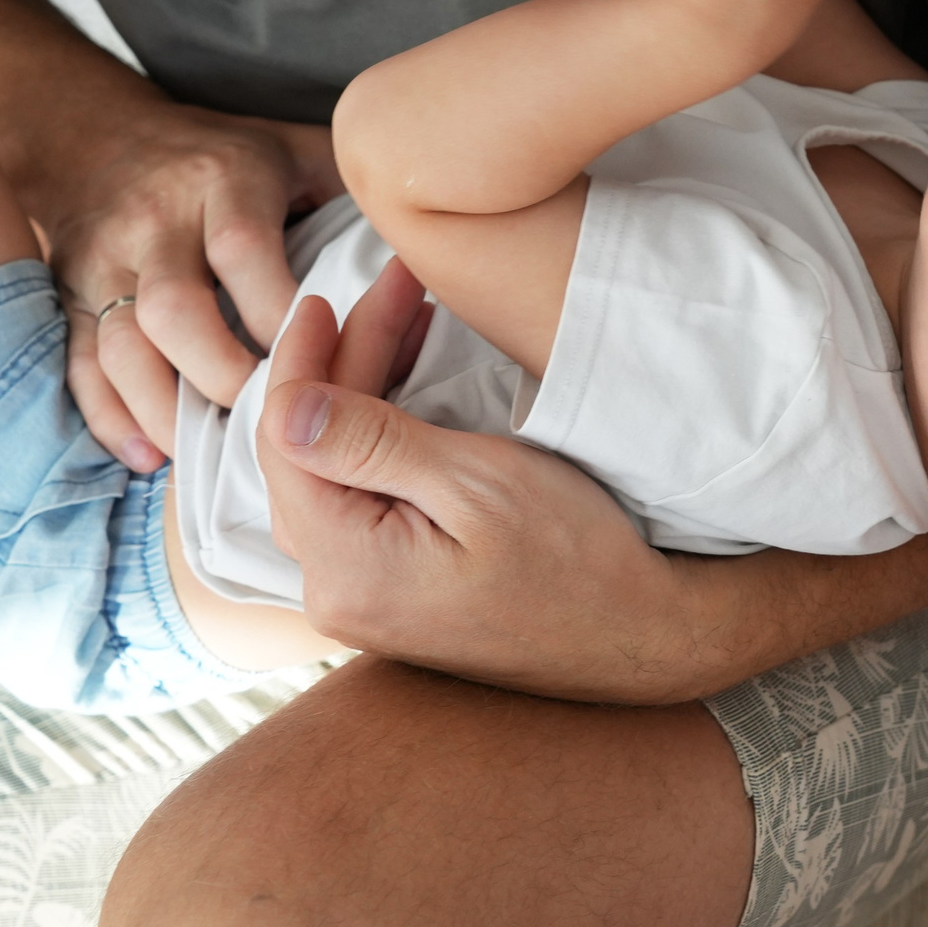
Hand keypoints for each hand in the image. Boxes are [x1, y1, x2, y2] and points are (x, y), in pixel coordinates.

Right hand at [42, 102, 342, 467]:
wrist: (98, 138)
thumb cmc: (228, 156)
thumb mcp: (298, 150)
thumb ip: (356, 195)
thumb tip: (432, 252)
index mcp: (224, 180)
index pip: (244, 251)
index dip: (280, 315)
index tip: (321, 363)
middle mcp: (155, 221)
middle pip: (175, 309)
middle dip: (223, 375)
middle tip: (272, 425)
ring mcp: (102, 262)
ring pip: (119, 347)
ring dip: (164, 411)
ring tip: (211, 457)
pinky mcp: (65, 298)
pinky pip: (78, 366)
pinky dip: (108, 418)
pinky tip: (149, 456)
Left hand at [254, 263, 711, 700]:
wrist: (641, 637)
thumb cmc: (578, 559)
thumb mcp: (480, 483)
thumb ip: (372, 445)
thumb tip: (286, 406)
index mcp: (348, 567)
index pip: (288, 442)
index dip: (302, 362)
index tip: (322, 298)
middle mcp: (337, 593)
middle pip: (311, 455)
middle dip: (346, 363)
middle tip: (396, 289)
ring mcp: (365, 599)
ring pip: (335, 474)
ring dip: (365, 394)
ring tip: (408, 324)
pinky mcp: (395, 595)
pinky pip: (362, 502)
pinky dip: (379, 440)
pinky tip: (409, 397)